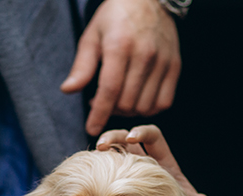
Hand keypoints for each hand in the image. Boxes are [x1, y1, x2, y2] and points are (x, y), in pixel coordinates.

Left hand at [62, 0, 180, 135]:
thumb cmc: (115, 17)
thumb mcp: (92, 36)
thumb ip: (82, 66)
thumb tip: (68, 90)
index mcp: (120, 46)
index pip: (109, 91)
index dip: (99, 114)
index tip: (91, 129)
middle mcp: (144, 54)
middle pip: (126, 102)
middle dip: (111, 110)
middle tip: (102, 101)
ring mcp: (162, 61)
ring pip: (144, 106)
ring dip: (129, 111)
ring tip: (119, 99)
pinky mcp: (174, 65)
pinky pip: (163, 102)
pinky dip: (149, 108)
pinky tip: (138, 99)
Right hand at [97, 124, 211, 195]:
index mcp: (165, 165)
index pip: (154, 137)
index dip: (142, 132)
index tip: (131, 138)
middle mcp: (147, 169)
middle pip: (128, 142)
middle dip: (115, 137)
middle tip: (102, 145)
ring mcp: (133, 181)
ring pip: (116, 159)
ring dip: (103, 154)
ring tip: (92, 158)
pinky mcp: (122, 195)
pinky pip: (109, 180)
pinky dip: (99, 176)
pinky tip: (89, 179)